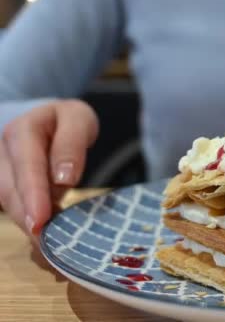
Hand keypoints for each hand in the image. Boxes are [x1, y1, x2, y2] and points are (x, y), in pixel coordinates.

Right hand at [0, 100, 98, 240]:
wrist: (52, 118)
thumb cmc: (68, 120)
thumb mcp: (78, 119)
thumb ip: (72, 144)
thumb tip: (64, 178)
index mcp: (23, 129)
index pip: (27, 165)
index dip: (33, 194)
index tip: (42, 219)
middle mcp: (4, 149)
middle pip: (11, 188)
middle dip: (27, 216)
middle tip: (44, 243)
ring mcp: (1, 167)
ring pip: (8, 201)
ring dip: (26, 222)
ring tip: (46, 245)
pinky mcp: (6, 183)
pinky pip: (14, 205)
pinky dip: (28, 221)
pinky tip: (43, 237)